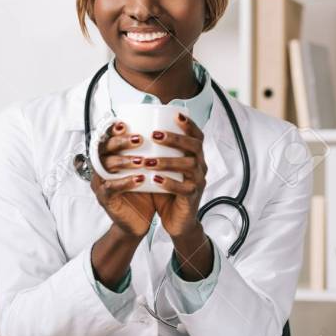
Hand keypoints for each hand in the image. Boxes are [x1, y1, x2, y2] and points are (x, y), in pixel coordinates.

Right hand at [90, 121, 154, 238]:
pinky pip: (111, 188)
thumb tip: (166, 129)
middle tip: (139, 139)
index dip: (112, 130)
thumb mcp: (147, 169)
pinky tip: (140, 179)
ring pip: (106, 166)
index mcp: (109, 156)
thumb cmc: (143, 193)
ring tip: (142, 160)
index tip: (125, 123)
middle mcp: (101, 167)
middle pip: (103, 149)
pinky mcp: (105, 199)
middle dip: (120, 142)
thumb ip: (150, 152)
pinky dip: (125, 182)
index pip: (106, 138)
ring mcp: (100, 183)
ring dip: (124, 161)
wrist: (139, 222)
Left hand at [146, 112, 207, 238]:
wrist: (177, 221)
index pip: (197, 136)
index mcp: (195, 157)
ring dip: (168, 161)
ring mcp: (198, 182)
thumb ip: (156, 152)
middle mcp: (200, 166)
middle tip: (155, 135)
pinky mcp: (192, 198)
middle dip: (175, 139)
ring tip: (149, 160)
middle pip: (195, 147)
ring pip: (189, 166)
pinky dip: (169, 183)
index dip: (189, 125)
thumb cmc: (167, 190)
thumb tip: (134, 129)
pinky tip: (155, 180)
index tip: (176, 114)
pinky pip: (184, 189)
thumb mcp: (163, 168)